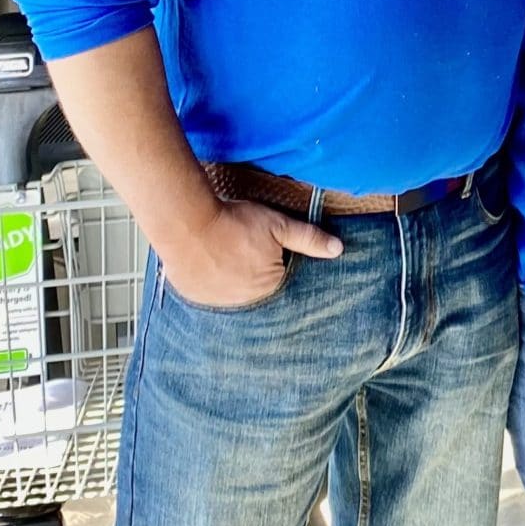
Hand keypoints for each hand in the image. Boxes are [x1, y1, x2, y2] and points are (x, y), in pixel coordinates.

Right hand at [161, 201, 341, 308]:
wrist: (187, 224)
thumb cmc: (234, 223)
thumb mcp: (278, 225)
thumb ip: (308, 239)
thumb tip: (337, 249)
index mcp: (268, 287)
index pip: (278, 277)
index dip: (271, 258)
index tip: (259, 246)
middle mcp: (244, 302)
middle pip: (254, 286)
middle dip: (251, 269)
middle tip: (238, 246)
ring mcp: (217, 302)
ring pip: (230, 290)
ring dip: (229, 276)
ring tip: (222, 253)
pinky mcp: (194, 297)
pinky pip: (207, 292)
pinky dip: (208, 280)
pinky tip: (206, 262)